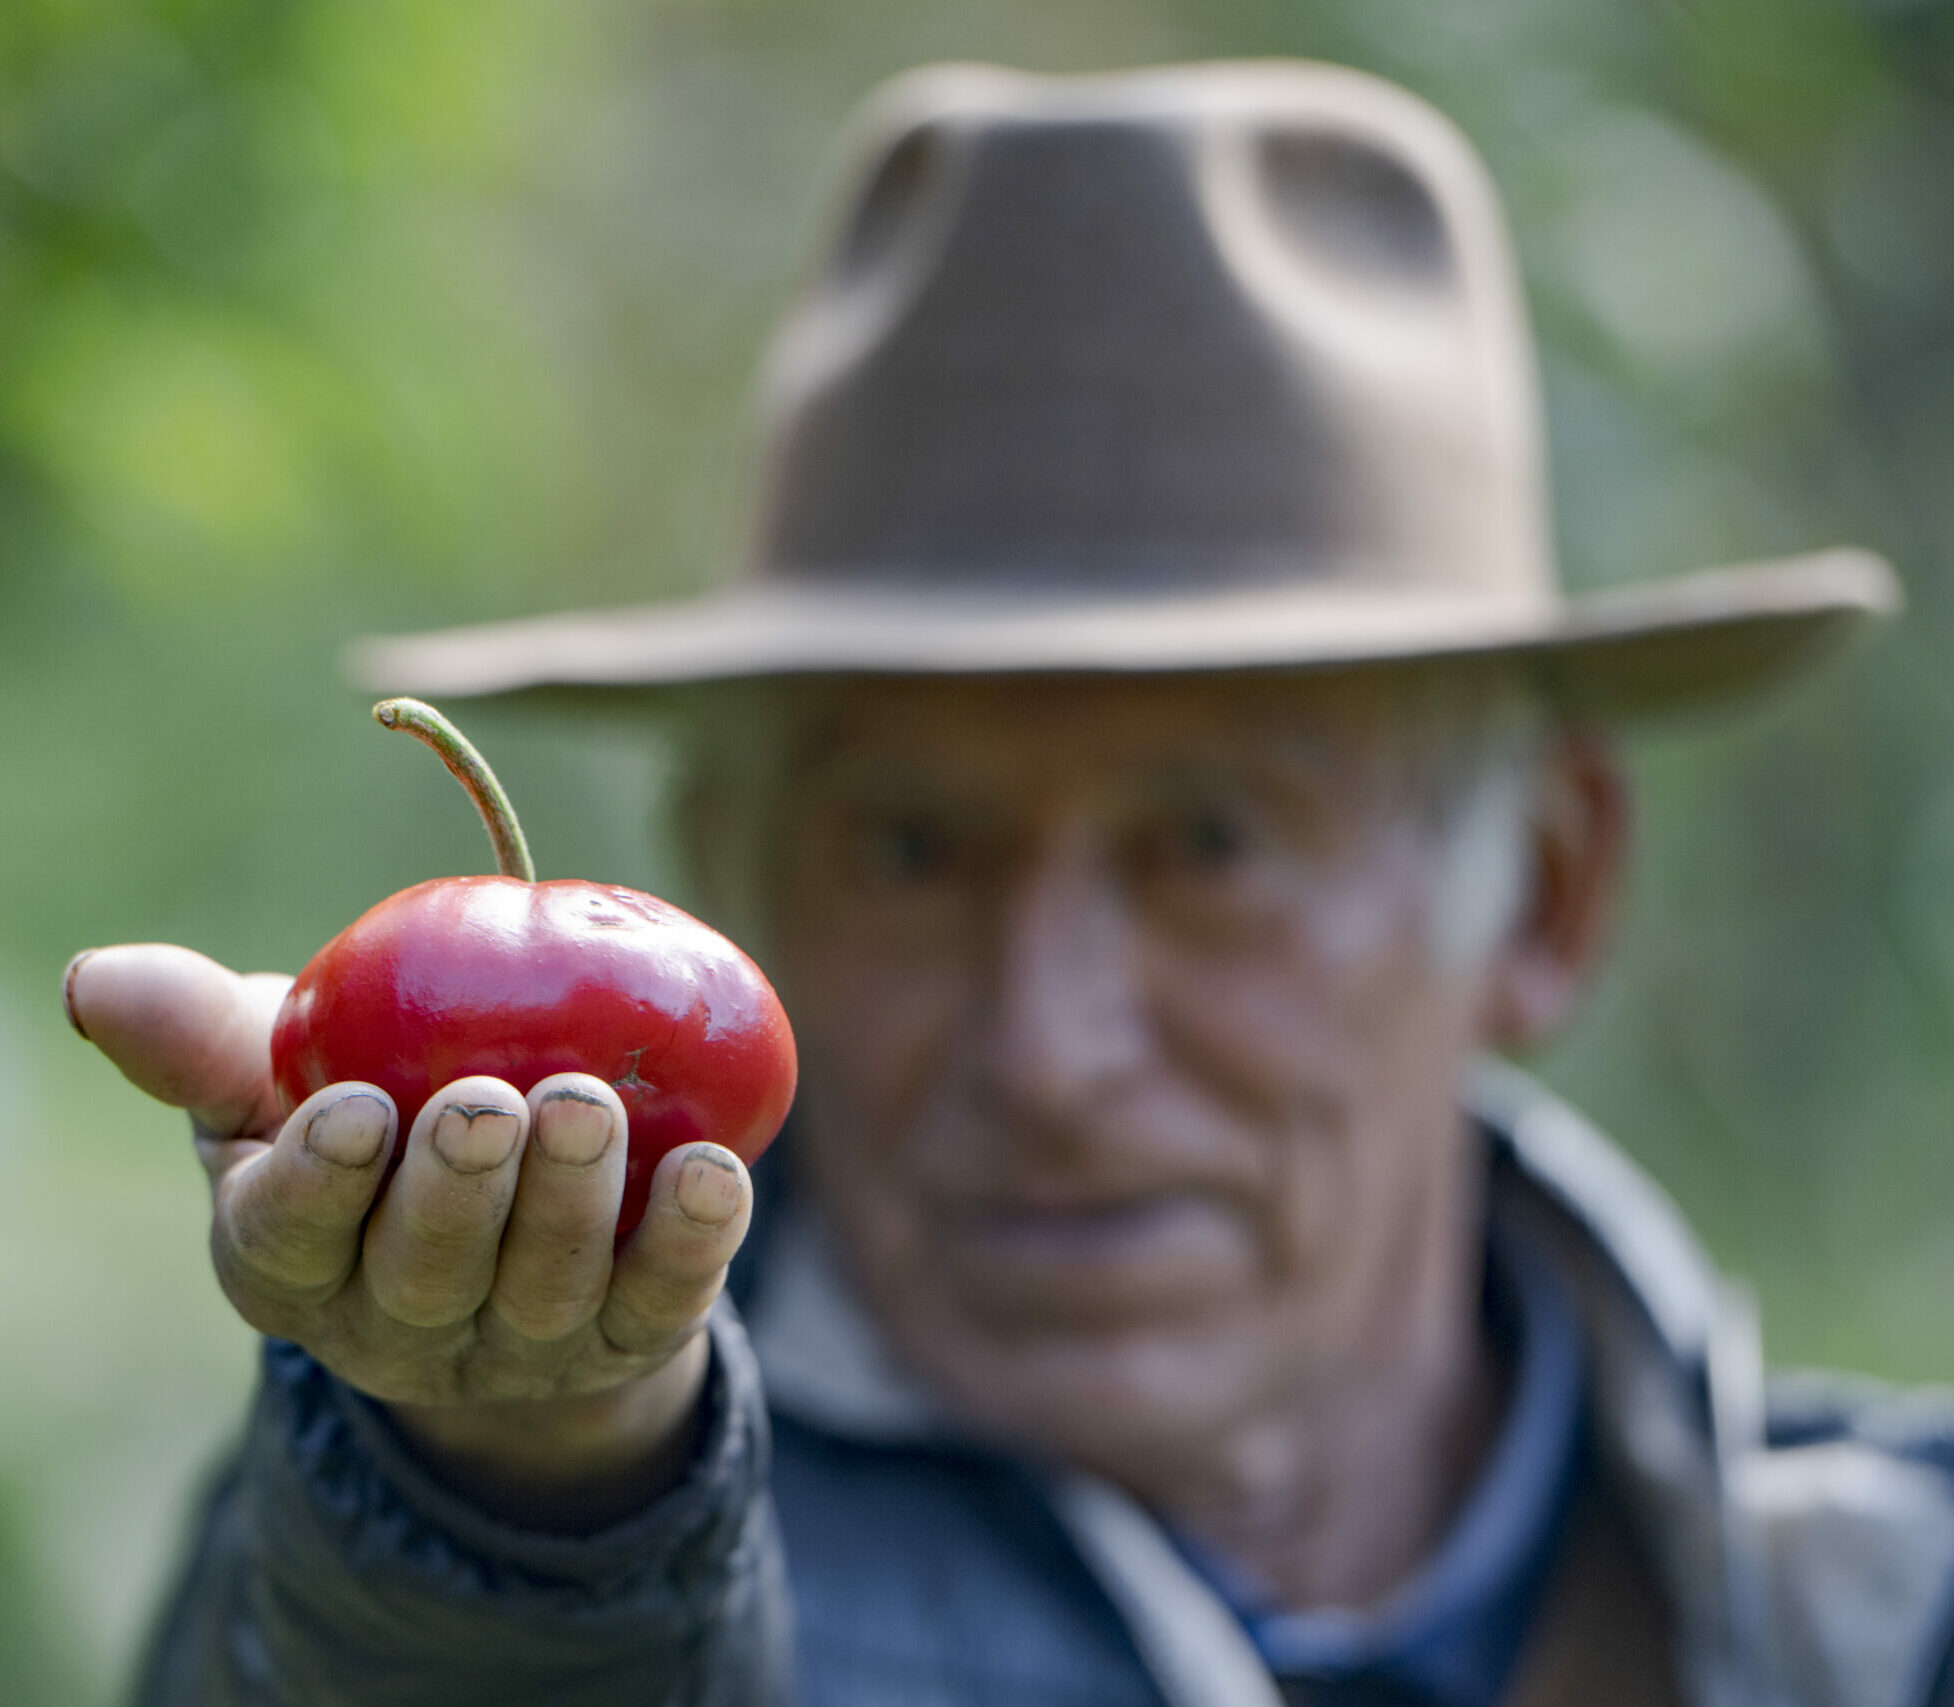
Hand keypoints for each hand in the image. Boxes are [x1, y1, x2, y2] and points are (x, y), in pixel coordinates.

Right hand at [64, 942, 752, 1530]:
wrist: (502, 1213)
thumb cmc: (369, 1111)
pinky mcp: (624, 1339)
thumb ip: (204, 1035)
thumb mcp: (280, 1073)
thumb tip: (97, 980)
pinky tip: (715, 1172)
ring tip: (591, 1105)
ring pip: (541, 1291)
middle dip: (457, 1192)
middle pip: (421, 1275)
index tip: (355, 1110)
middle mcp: (397, 1326)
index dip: (317, 1185)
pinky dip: (688, 1242)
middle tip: (493, 1104)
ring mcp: (517, 1348)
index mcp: (289, 1262)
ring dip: (571, 1203)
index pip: (284, 1241)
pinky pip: (661, 1304)